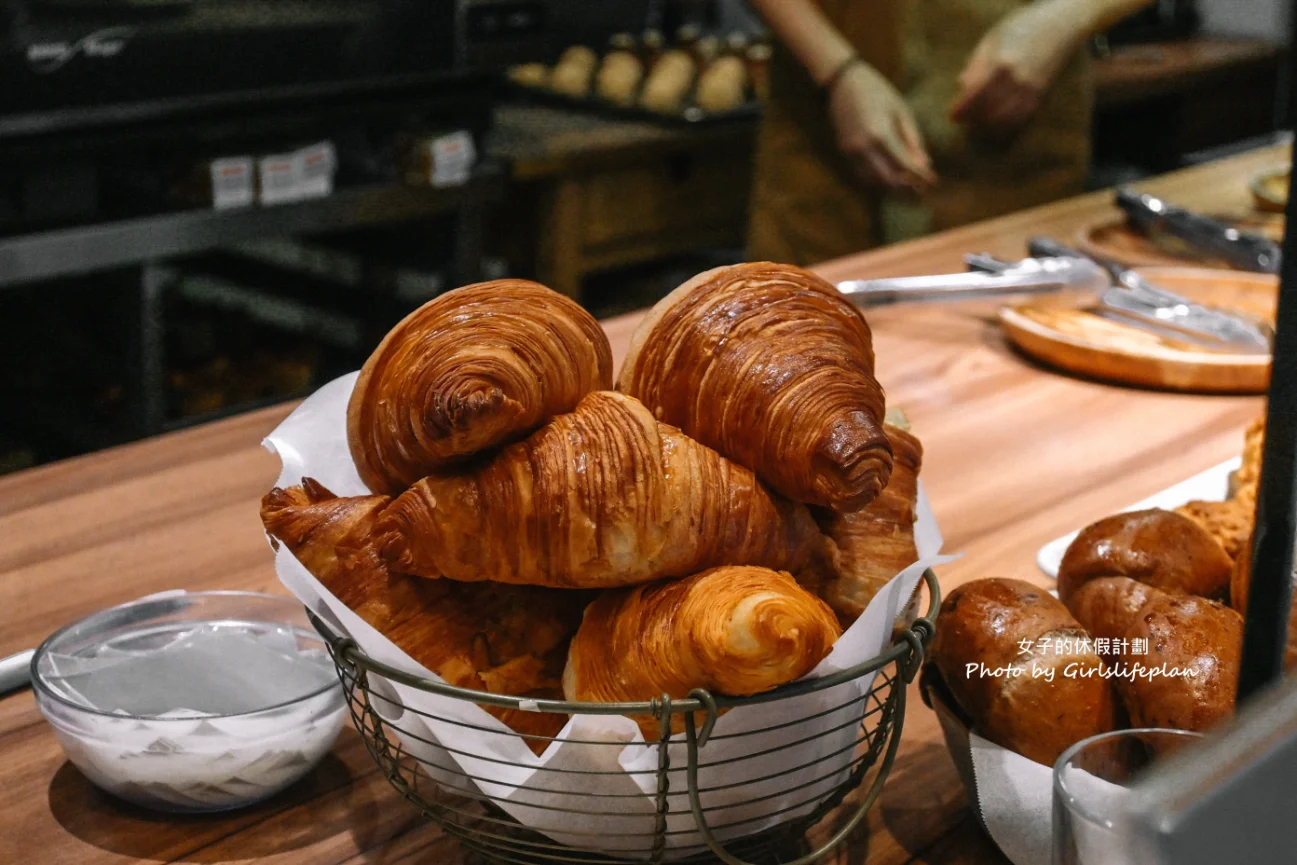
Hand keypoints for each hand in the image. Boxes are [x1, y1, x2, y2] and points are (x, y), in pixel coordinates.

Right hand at [828, 61, 935, 192]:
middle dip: (906, 189)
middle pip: (888, 179)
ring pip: (874, 180)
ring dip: (892, 186)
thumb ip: (913, 140)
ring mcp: (851, 151)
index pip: (904, 165)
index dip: (920, 177)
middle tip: (922, 192)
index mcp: (881, 134)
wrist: (843, 82)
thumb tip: (925, 164)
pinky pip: (862, 173)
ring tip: (908, 187)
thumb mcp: (901, 111)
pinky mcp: (845, 151)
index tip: (933, 182)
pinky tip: (890, 176)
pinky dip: (877, 179)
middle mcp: (864, 147)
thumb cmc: (879, 92)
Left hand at [951, 0, 1089, 128]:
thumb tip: (961, 86)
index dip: (961, 109)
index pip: (975, 96)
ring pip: (1003, 118)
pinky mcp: (1040, 94)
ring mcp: (1030, 89)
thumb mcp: (993, 38)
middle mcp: (1017, 79)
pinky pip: (1020, 117)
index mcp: (1001, 63)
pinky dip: (1005, 123)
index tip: (952, 115)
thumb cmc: (1023, 26)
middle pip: (987, 110)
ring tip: (975, 121)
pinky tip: (995, 122)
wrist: (1061, 25)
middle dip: (972, 118)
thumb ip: (976, 63)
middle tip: (961, 120)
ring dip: (986, 124)